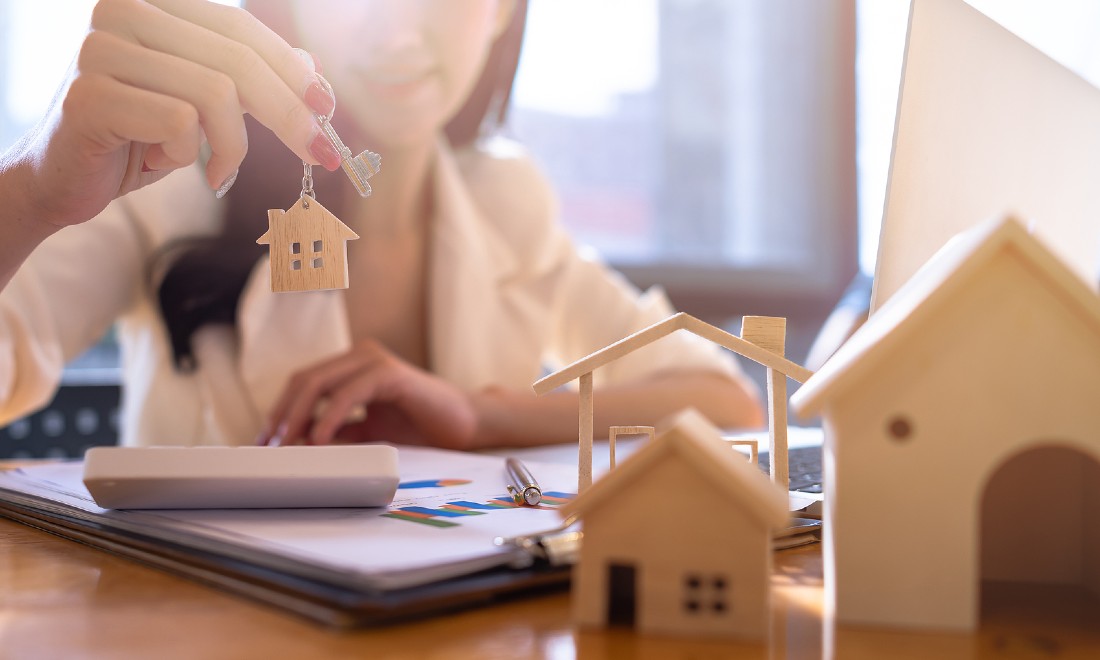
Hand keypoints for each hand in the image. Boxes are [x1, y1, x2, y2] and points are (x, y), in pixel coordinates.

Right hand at [6, 0, 335, 230]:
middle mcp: (121, 9)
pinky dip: (188, 156)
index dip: (291, 68)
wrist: (62, 178)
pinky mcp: (90, 94)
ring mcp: (100, 48)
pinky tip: (160, 161)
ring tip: (217, 169)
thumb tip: (313, 71)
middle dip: (289, 113)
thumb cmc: (139, 136)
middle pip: (236, 60)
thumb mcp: (202, 102)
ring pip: (216, 94)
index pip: (240, 27)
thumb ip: (249, 79)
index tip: (327, 108)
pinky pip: (180, 125)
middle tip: (318, 154)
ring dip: (232, 146)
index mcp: (152, 0)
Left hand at [258, 339, 479, 449]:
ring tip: (288, 445)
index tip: (266, 443)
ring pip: (319, 382)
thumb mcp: (368, 433)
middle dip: (281, 414)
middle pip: (304, 379)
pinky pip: (349, 393)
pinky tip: (318, 439)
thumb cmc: (422, 427)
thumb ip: (339, 432)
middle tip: (270, 447)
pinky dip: (329, 417)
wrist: (467, 425)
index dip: (281, 411)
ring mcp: (375, 361)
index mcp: (353, 368)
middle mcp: (360, 357)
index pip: (303, 383)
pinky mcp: (390, 373)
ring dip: (297, 416)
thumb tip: (299, 445)